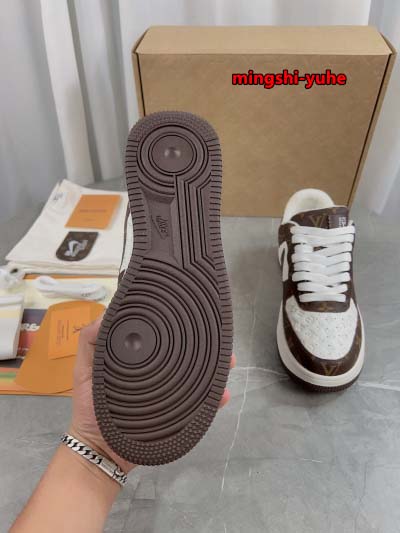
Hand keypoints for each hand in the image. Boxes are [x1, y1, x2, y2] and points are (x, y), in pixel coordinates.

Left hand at [69, 316, 235, 473]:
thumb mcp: (84, 369)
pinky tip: (223, 394)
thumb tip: (107, 313)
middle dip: (206, 346)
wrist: (99, 450)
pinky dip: (214, 400)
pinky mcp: (177, 417)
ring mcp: (170, 395)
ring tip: (228, 361)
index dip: (177, 327)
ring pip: (198, 378)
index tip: (191, 314)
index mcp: (140, 361)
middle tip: (219, 338)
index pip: (164, 340)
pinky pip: (200, 406)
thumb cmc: (89, 407)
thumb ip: (90, 342)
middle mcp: (159, 375)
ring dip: (215, 369)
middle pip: (187, 357)